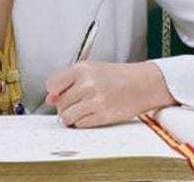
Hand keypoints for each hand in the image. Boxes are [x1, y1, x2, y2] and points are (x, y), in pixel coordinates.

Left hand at [45, 60, 175, 127]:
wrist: (143, 83)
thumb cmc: (119, 76)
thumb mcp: (93, 70)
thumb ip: (69, 82)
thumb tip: (50, 99)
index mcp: (83, 68)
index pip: (52, 84)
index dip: (56, 91)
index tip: (62, 92)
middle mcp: (87, 83)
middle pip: (60, 103)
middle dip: (68, 105)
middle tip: (82, 100)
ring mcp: (94, 100)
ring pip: (66, 117)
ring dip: (73, 116)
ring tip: (86, 108)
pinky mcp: (101, 115)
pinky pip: (79, 125)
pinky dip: (84, 122)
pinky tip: (95, 113)